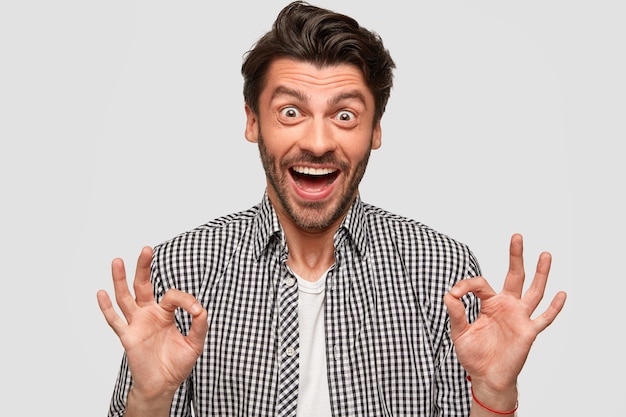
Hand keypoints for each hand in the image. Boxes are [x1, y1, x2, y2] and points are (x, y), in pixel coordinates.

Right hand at [97, 247, 207, 400]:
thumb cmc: (176, 363)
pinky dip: (106, 308)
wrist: (163, 385)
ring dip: (121, 280)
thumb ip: (199, 325)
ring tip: (117, 261)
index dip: (186, 300)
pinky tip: (101, 293)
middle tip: (146, 249)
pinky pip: (115, 321)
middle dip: (144, 267)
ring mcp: (136, 324)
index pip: (172, 295)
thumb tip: (202, 309)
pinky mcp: (128, 337)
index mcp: (165, 313)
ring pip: (125, 298)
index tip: (197, 311)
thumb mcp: (194, 343)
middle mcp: (148, 314)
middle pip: (143, 285)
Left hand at [444, 234, 566, 393]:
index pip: (480, 284)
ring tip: (545, 254)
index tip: (454, 294)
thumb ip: (455, 313)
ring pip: (533, 291)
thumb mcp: (459, 332)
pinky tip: (561, 294)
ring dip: (540, 274)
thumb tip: (449, 294)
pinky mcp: (528, 332)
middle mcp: (507, 306)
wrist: (487, 377)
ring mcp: (519, 317)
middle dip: (515, 256)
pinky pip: (544, 318)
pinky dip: (553, 307)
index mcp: (489, 303)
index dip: (465, 285)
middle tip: (517, 236)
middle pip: (514, 276)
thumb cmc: (474, 354)